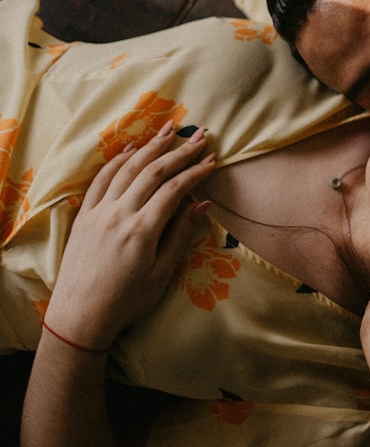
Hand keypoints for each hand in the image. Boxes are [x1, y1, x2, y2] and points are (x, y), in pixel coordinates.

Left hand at [43, 123, 215, 350]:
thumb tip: (202, 204)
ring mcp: (98, 212)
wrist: (80, 316)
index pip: (174, 189)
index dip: (195, 171)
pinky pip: (101, 179)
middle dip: (178, 151)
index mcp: (142, 230)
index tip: (212, 159)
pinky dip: (118, 160)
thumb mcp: (162, 274)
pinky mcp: (84, 215)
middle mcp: (119, 214)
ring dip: (150, 146)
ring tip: (169, 130)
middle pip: (152, 172)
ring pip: (127, 169)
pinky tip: (133, 149)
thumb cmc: (127, 301)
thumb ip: (181, 235)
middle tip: (199, 136)